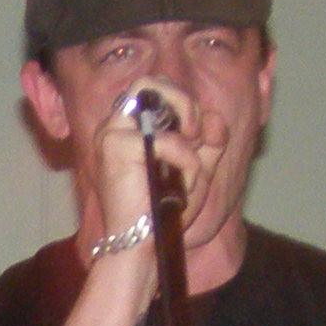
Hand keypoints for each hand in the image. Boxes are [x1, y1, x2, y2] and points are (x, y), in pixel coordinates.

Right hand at [82, 76, 196, 252]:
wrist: (140, 245)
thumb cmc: (161, 212)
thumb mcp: (196, 170)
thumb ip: (210, 141)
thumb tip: (214, 119)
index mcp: (128, 130)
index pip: (157, 91)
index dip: (186, 104)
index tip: (200, 137)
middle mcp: (115, 126)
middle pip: (150, 81)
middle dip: (184, 101)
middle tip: (196, 133)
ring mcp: (111, 133)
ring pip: (150, 91)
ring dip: (185, 118)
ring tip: (191, 152)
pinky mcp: (115, 146)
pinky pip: (166, 139)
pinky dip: (186, 160)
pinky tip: (182, 187)